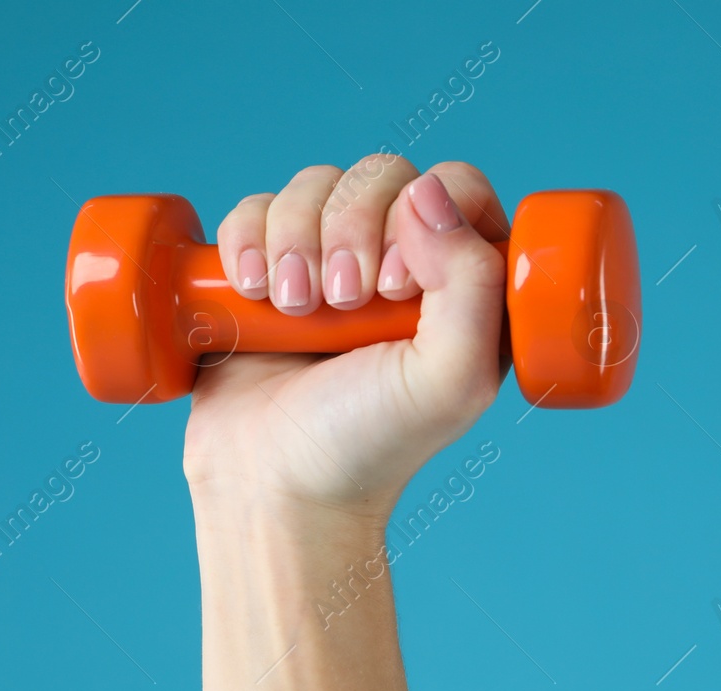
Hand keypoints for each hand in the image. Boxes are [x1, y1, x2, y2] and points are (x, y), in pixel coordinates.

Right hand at [182, 157, 509, 520]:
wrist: (275, 487)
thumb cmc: (371, 444)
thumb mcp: (450, 378)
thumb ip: (473, 284)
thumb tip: (427, 192)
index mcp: (463, 286)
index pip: (457, 187)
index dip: (424, 214)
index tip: (395, 287)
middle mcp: (400, 265)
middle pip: (382, 174)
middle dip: (351, 227)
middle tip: (341, 303)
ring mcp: (330, 263)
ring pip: (315, 184)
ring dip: (295, 237)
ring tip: (294, 310)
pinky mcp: (266, 272)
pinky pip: (254, 208)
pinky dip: (247, 238)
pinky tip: (253, 291)